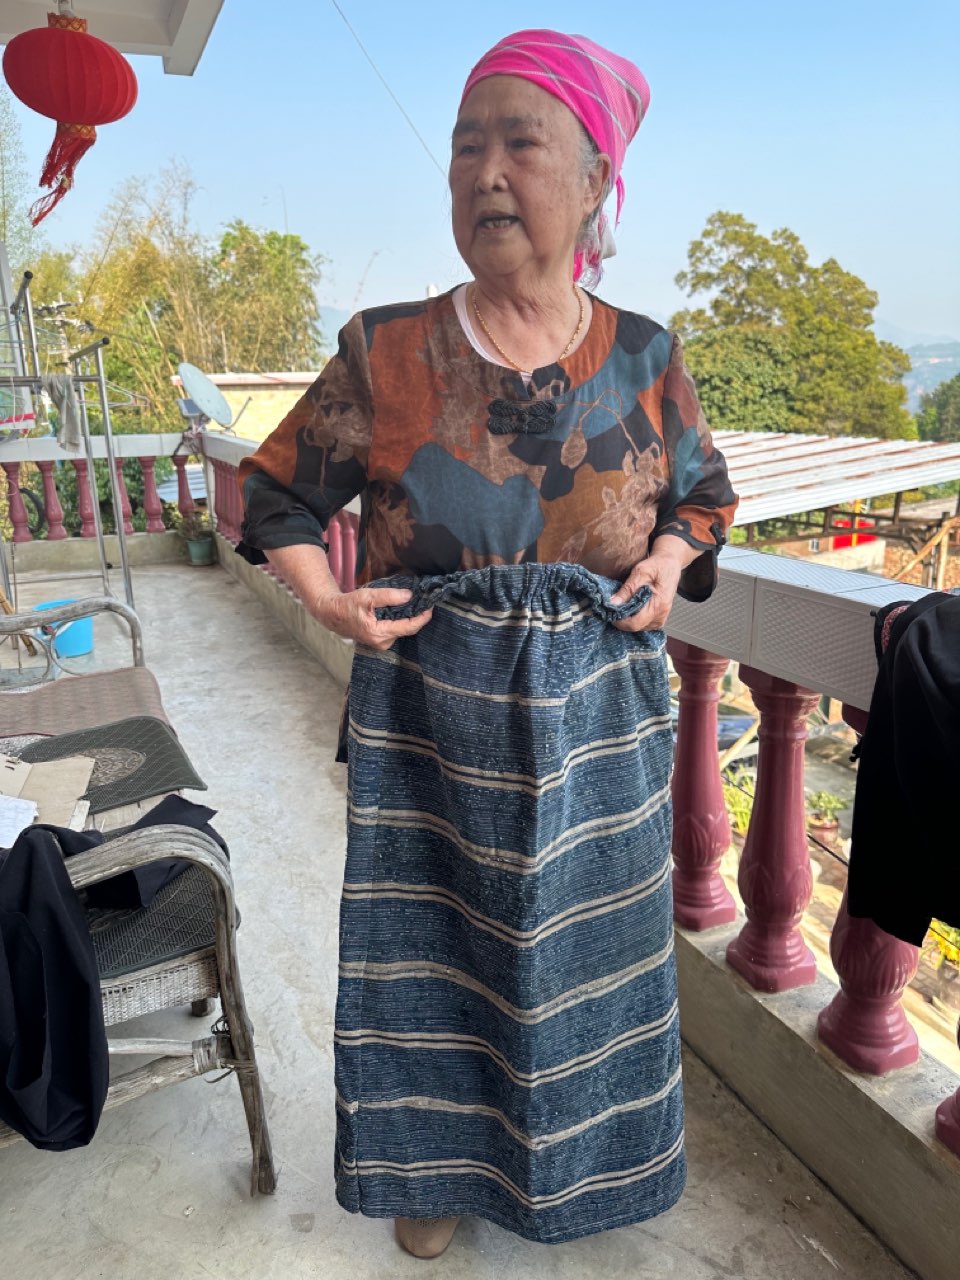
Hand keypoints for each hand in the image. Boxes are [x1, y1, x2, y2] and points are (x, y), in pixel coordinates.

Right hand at [312, 586, 432, 650]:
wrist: (332, 614)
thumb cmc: (348, 605)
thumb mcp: (368, 596)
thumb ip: (389, 596)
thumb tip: (409, 596)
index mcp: (379, 633)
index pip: (408, 627)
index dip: (422, 618)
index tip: (431, 608)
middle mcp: (382, 642)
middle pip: (407, 630)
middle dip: (416, 616)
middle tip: (423, 601)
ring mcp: (380, 643)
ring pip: (401, 630)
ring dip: (407, 618)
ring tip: (412, 603)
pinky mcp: (379, 640)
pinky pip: (395, 630)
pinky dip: (400, 620)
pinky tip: (401, 610)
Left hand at [610, 549, 683, 631]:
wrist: (670, 565)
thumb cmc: (657, 566)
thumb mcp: (640, 572)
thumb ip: (627, 589)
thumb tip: (613, 603)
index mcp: (658, 604)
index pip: (635, 623)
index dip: (619, 621)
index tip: (610, 612)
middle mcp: (661, 615)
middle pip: (635, 627)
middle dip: (622, 620)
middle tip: (614, 607)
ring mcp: (661, 618)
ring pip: (638, 628)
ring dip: (628, 619)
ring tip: (624, 605)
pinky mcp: (659, 618)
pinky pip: (644, 625)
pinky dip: (635, 618)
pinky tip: (632, 608)